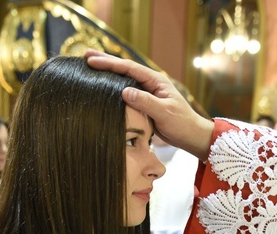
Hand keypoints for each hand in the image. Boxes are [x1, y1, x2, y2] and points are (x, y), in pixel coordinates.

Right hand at [85, 50, 213, 161]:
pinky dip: (113, 86)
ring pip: (124, 78)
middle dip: (105, 61)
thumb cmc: (181, 123)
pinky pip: (125, 91)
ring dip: (108, 72)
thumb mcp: (164, 113)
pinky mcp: (144, 102)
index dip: (110, 64)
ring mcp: (147, 92)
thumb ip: (145, 101)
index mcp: (156, 80)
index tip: (92, 61)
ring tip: (90, 66)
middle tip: (86, 55)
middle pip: (125, 68)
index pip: (129, 68)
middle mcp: (150, 83)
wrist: (191, 135)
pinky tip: (103, 85)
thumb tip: (124, 91)